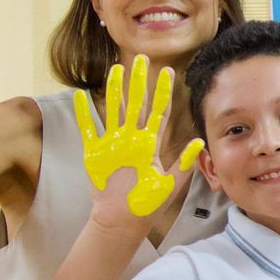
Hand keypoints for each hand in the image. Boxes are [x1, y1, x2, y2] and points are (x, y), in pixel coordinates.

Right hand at [75, 56, 203, 223]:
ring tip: (116, 69)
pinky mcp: (94, 153)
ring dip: (115, 90)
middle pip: (136, 103)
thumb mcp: (170, 184)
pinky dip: (83, 114)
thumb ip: (184, 163)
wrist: (123, 221)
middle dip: (139, 81)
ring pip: (114, 110)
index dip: (163, 92)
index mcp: (151, 144)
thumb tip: (200, 141)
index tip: (168, 71)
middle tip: (141, 57)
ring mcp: (113, 144)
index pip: (159, 112)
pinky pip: (88, 129)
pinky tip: (80, 96)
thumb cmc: (148, 205)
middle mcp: (132, 139)